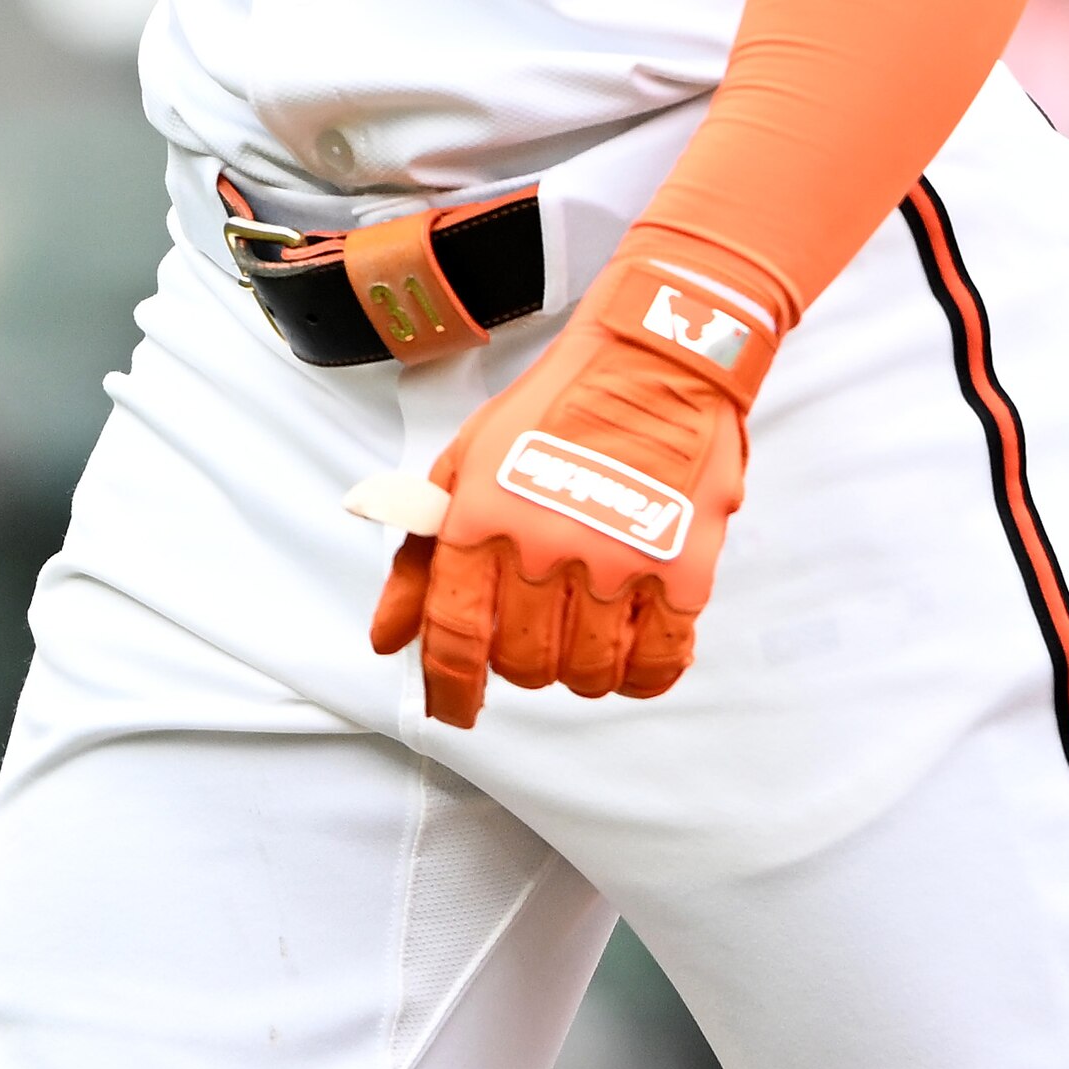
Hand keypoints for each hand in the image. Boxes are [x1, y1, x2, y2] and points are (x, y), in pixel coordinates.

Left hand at [364, 226, 783, 727]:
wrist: (655, 355)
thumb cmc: (554, 407)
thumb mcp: (467, 464)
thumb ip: (421, 556)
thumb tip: (387, 640)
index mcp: (482, 513)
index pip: (455, 631)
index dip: (450, 687)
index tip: (455, 712)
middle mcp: (544, 541)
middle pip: (522, 663)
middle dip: (521, 666)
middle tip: (535, 634)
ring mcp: (616, 557)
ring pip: (586, 673)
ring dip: (580, 671)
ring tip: (586, 633)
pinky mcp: (682, 565)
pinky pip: (658, 661)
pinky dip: (643, 674)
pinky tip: (634, 652)